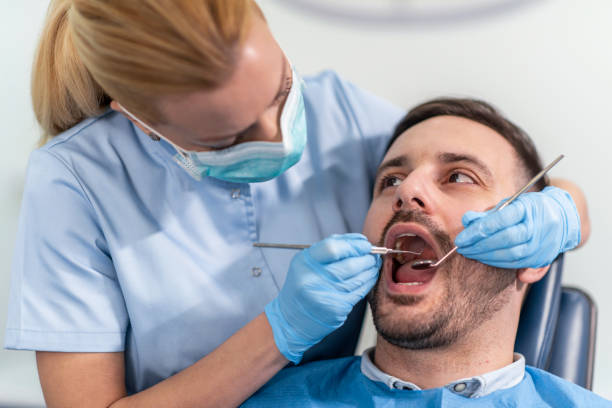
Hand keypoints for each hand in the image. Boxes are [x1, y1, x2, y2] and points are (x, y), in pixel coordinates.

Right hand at [265, 233, 380, 362]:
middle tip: (373, 255)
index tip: (365, 244)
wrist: (292, 318)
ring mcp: (325, 296)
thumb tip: (359, 240)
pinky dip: (367, 283)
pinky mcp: (336, 309)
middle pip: (350, 264)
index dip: (354, 245)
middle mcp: (312, 279)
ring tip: (373, 265)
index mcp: (304, 262)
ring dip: (371, 270)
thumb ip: (331, 248)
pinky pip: (359, 292)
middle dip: (367, 258)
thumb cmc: (303, 286)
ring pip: (358, 279)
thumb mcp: (308, 262)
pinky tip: (369, 278)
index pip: (333, 247)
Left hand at [455, 186, 580, 268]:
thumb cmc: (530, 208)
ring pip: (512, 254)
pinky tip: (485, 260)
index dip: (478, 231)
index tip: (461, 238)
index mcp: (528, 208)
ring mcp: (542, 243)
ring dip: (487, 257)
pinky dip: (499, 263)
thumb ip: (488, 213)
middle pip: (505, 239)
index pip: (500, 221)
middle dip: (479, 246)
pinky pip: (518, 264)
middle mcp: (537, 227)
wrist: (563, 216)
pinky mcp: (543, 257)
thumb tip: (467, 220)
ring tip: (471, 253)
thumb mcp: (510, 203)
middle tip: (462, 248)